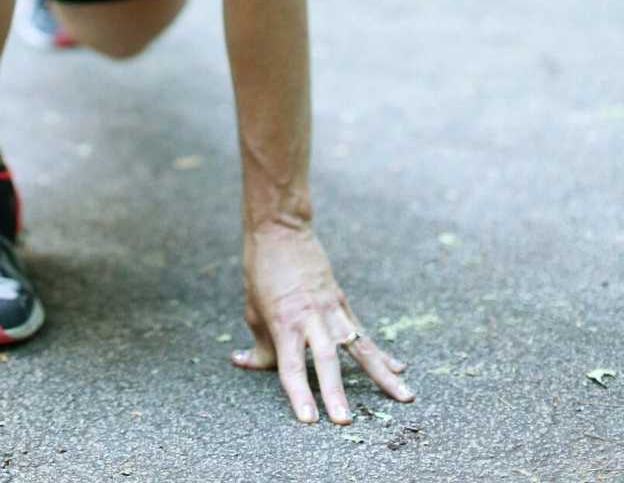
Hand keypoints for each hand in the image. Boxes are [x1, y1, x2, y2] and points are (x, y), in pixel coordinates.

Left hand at [230, 220, 413, 424]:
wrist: (281, 230)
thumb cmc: (261, 271)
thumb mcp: (253, 309)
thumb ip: (259, 344)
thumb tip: (245, 364)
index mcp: (284, 321)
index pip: (291, 365)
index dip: (298, 393)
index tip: (308, 419)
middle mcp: (310, 317)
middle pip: (326, 359)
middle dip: (336, 391)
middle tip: (346, 420)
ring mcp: (330, 309)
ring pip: (358, 346)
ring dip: (381, 374)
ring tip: (404, 396)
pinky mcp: (341, 302)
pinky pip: (363, 332)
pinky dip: (380, 352)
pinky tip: (397, 370)